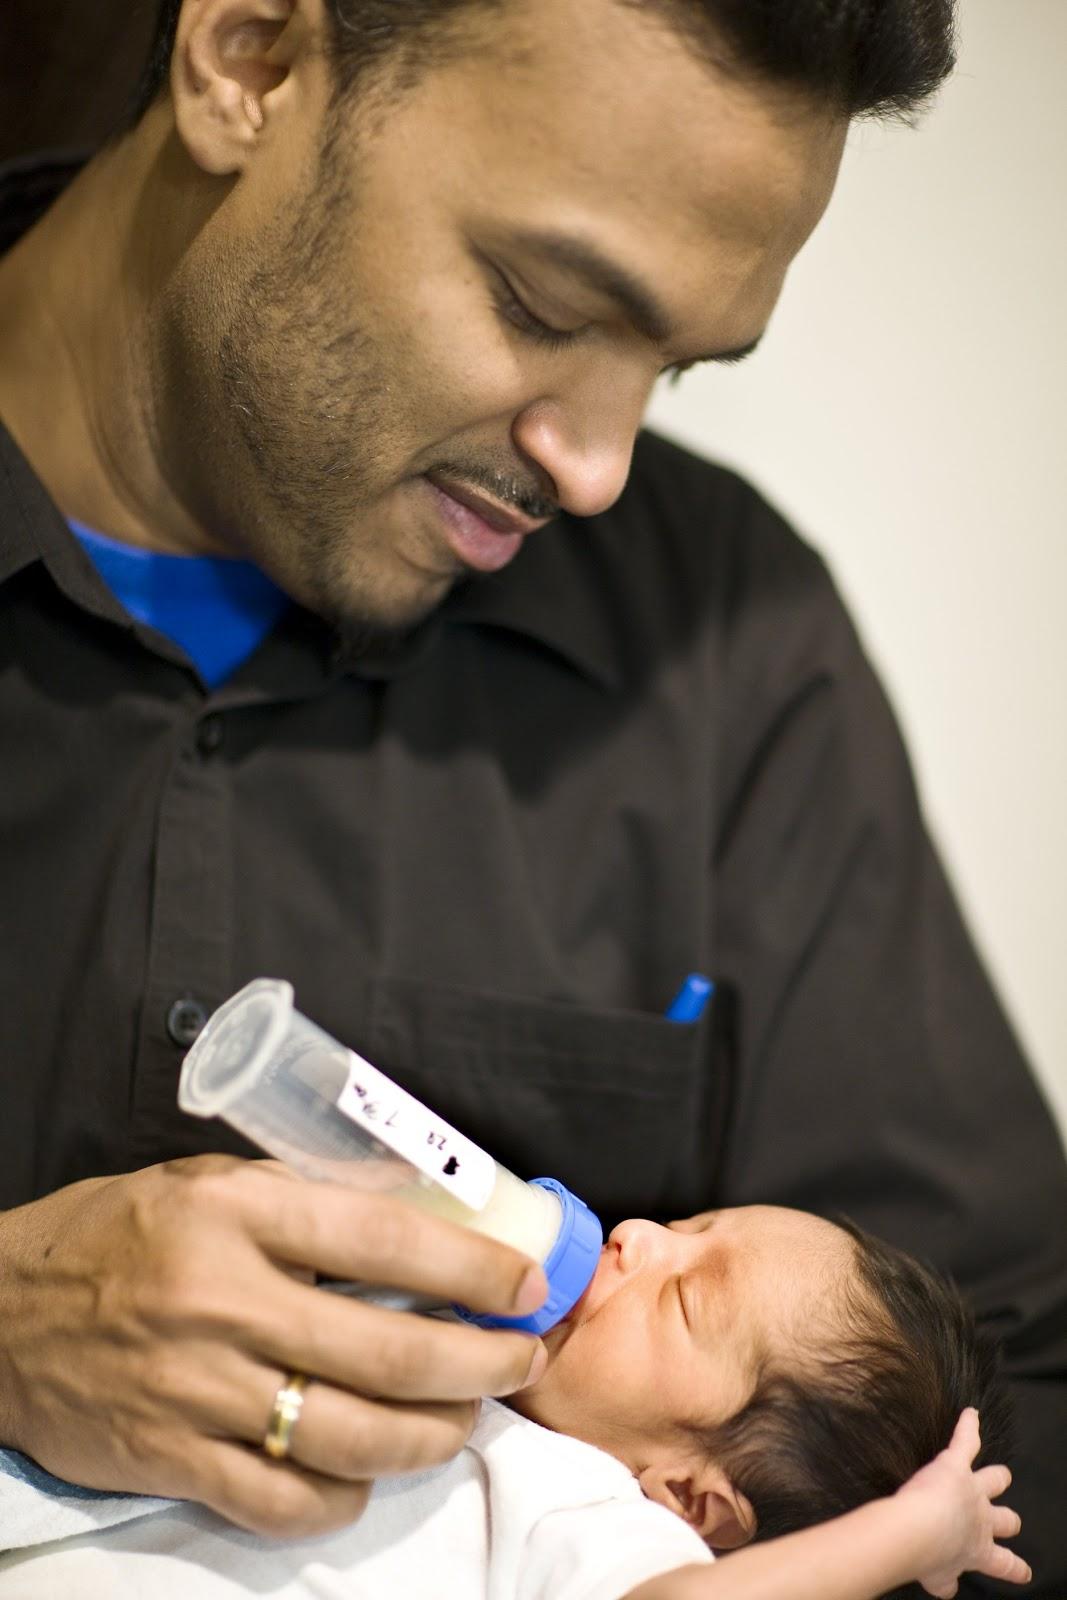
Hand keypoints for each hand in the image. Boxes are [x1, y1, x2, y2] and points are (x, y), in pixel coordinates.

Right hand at [0, 1156, 546, 1536]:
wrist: (4, 1313)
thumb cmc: (120, 1233)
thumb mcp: (212, 1183)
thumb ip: (306, 1204)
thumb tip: (423, 1223)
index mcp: (238, 1213)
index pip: (385, 1243)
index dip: (471, 1271)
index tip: (525, 1285)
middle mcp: (223, 1302)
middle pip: (387, 1353)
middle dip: (479, 1364)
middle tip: (520, 1359)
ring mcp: (197, 1391)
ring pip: (351, 1437)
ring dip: (431, 1436)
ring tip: (462, 1419)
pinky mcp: (173, 1461)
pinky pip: (285, 1500)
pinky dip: (343, 1494)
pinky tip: (363, 1470)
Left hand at [896, 1408, 1030, 1595]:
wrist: (917, 1531)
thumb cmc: (924, 1556)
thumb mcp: (936, 1580)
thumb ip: (943, 1582)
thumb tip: (944, 1588)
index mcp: (978, 1550)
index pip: (1004, 1563)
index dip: (1015, 1568)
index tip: (1023, 1570)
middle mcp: (982, 1520)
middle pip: (1007, 1518)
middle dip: (1008, 1520)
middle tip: (1008, 1520)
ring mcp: (971, 1489)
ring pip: (995, 1478)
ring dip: (997, 1476)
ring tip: (1000, 1475)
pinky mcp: (955, 1464)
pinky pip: (966, 1440)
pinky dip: (968, 1425)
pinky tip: (970, 1414)